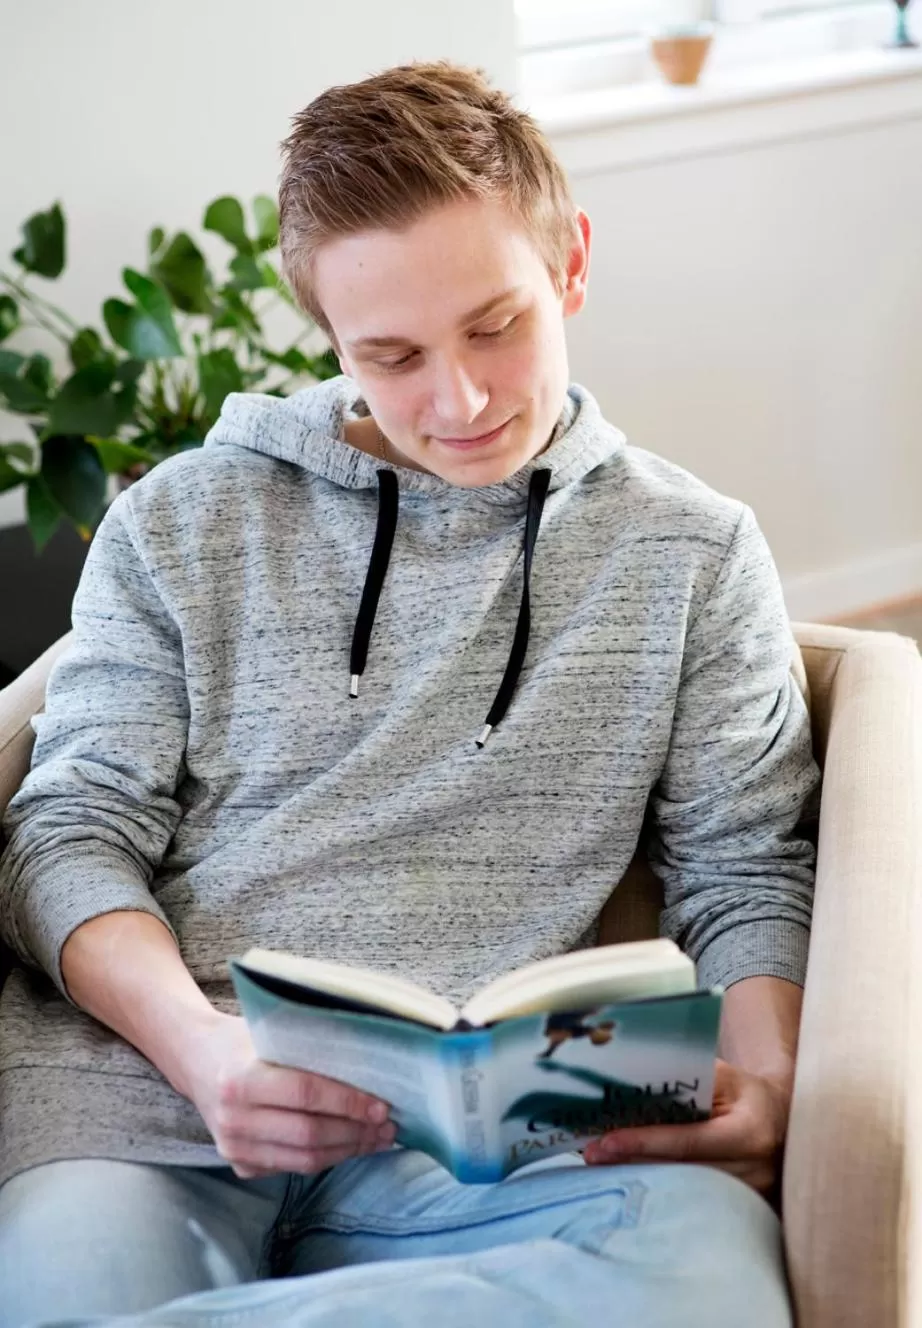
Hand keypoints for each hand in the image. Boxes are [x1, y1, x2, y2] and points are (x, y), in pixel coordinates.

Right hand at [181, 1012, 396, 1177]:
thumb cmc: (242, 1040)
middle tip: (388, 1125)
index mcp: (240, 1079)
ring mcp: (233, 1148)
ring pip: (303, 1159)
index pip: (305, 1093)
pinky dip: (326, 1158)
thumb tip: (371, 1063)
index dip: (347, 1101)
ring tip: (378, 1138)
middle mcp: (233, 1119)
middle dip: (355, 1132)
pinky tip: (350, 1145)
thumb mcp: (269, 1033)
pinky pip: (292, 1168)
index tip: (381, 1104)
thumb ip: (309, 1048)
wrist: (196, 1060)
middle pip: (308, 1134)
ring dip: (347, 1150)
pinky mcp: (239, 1165)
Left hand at [582, 1058, 791, 1198]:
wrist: (784, 1124)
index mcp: (749, 1132)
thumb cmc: (747, 1093)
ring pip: (682, 1191)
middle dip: (631, 1162)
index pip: (687, 1141)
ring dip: (640, 1178)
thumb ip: (688, 1078)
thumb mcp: (725, 1076)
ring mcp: (747, 1197)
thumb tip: (634, 1081)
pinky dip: (660, 1188)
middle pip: (679, 1172)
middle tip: (591, 1154)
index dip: (644, 1142)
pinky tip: (630, 1178)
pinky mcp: (739, 1212)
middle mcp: (752, 1170)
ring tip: (600, 1165)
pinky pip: (691, 1201)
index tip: (606, 1141)